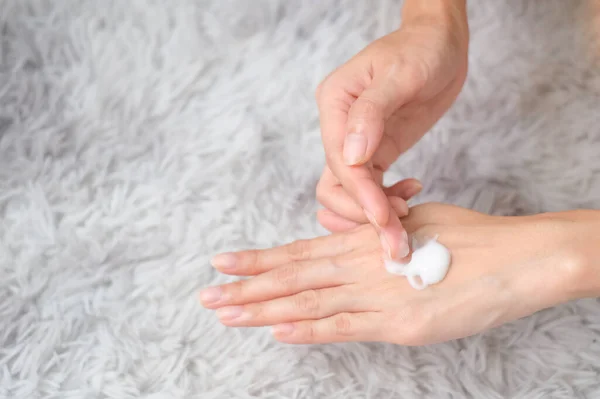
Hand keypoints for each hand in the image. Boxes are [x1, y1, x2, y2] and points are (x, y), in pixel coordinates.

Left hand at [201, 203, 597, 344]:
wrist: (511, 256)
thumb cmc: (468, 237)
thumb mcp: (415, 227)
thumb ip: (381, 242)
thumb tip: (367, 247)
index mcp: (362, 241)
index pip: (299, 250)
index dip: (259, 258)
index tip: (224, 261)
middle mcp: (360, 264)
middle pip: (292, 275)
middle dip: (246, 286)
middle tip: (206, 293)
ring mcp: (376, 293)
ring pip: (308, 301)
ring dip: (263, 309)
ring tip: (225, 313)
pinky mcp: (397, 322)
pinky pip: (344, 326)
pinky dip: (309, 329)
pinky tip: (277, 331)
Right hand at [315, 1, 468, 259]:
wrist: (440, 43)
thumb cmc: (422, 49)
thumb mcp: (400, 74)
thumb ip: (372, 114)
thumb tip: (352, 158)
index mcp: (335, 105)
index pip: (338, 164)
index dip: (360, 197)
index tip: (386, 221)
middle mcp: (339, 127)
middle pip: (333, 188)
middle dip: (362, 216)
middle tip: (396, 239)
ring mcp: (356, 143)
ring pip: (348, 195)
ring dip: (372, 216)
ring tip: (407, 217)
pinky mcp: (375, 153)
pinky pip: (369, 189)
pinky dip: (386, 202)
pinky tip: (412, 195)